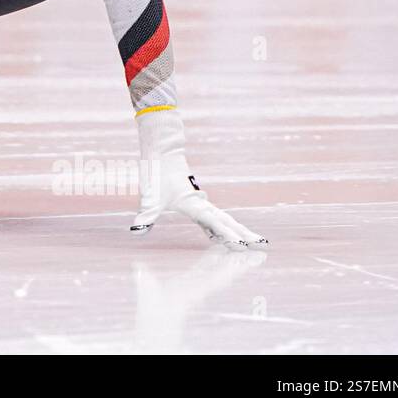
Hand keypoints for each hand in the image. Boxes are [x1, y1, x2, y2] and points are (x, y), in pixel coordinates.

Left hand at [129, 108, 267, 249]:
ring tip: (252, 240)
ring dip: (237, 229)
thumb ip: (146, 215)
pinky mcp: (195, 201)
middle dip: (243, 233)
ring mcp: (200, 202)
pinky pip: (213, 217)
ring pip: (223, 218)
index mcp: (194, 205)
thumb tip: (136, 231)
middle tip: (261, 245)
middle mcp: (201, 204)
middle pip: (227, 221)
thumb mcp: (149, 197)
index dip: (228, 235)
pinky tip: (220, 235)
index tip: (241, 245)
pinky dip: (223, 226)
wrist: (162, 152)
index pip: (215, 224)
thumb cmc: (156, 174)